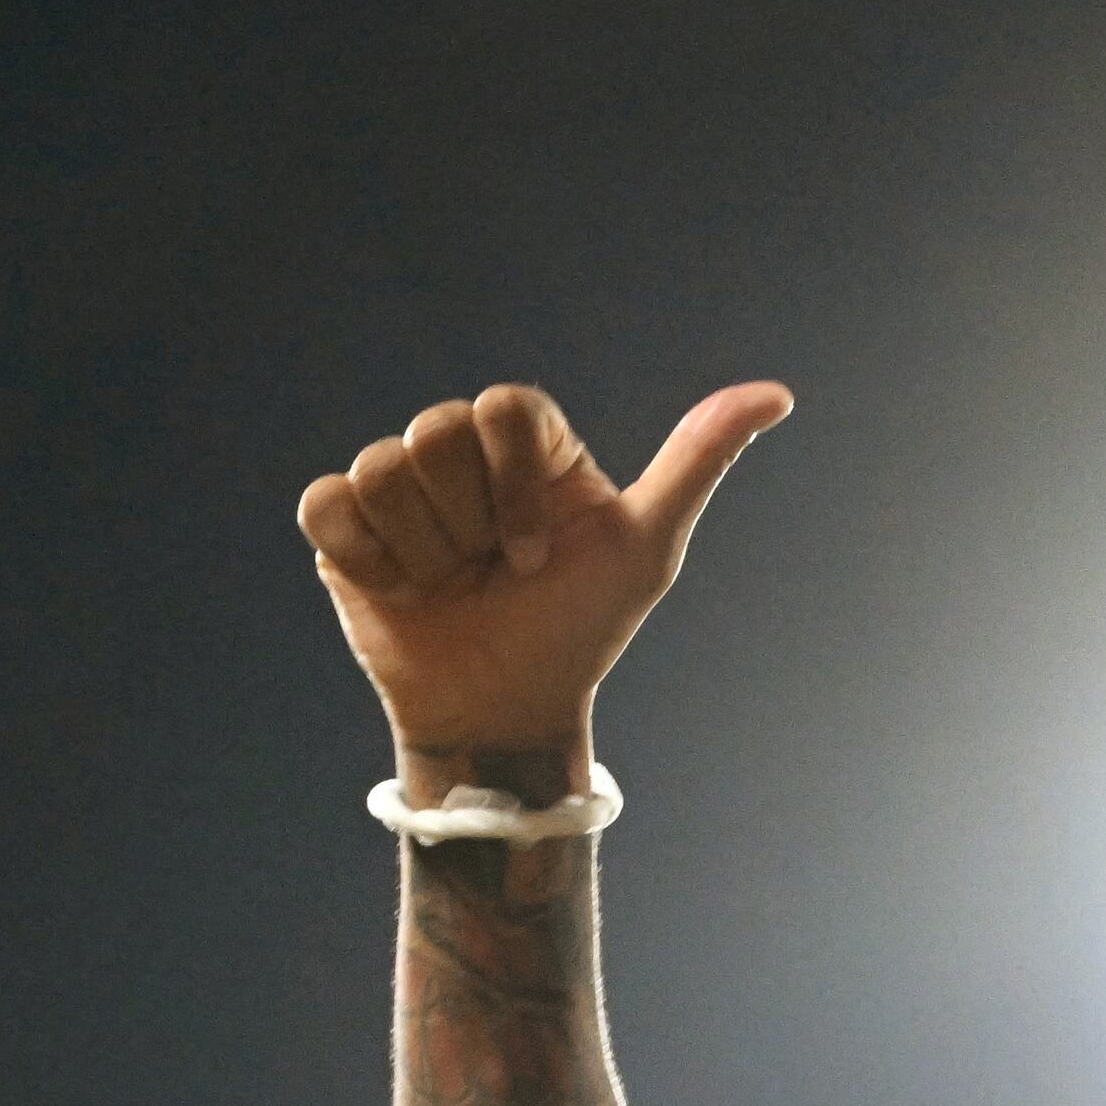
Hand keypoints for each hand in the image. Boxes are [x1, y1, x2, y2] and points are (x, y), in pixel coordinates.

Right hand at [300, 382, 793, 772]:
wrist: (506, 712)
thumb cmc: (578, 631)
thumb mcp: (645, 547)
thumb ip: (699, 460)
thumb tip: (778, 394)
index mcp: (524, 442)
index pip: (501, 408)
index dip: (515, 486)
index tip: (536, 557)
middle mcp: (458, 452)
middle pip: (436, 432)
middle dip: (471, 526)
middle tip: (489, 575)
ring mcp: (398, 488)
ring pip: (383, 470)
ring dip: (423, 551)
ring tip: (447, 587)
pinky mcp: (342, 530)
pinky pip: (327, 504)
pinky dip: (365, 556)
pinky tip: (399, 590)